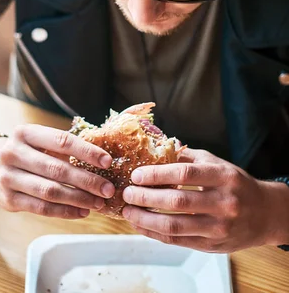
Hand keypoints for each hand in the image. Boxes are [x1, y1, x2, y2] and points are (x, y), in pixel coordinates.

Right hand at [0, 124, 114, 218]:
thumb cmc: (25, 151)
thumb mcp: (37, 140)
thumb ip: (62, 146)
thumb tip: (101, 159)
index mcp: (25, 133)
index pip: (61, 140)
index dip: (86, 151)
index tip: (107, 161)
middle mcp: (13, 153)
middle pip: (57, 169)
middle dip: (87, 180)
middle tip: (108, 188)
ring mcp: (8, 178)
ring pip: (50, 191)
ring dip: (78, 198)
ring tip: (98, 202)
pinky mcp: (8, 200)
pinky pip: (41, 208)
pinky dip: (65, 211)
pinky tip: (82, 211)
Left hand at [121, 148, 287, 251]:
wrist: (265, 213)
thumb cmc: (235, 183)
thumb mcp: (216, 163)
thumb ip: (187, 157)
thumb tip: (155, 147)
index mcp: (223, 176)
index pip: (184, 174)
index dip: (157, 174)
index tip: (136, 174)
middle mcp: (223, 202)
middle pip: (176, 201)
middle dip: (145, 197)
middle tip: (126, 193)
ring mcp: (218, 227)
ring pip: (174, 225)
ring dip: (146, 220)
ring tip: (128, 211)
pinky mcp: (212, 245)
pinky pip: (178, 241)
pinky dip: (155, 234)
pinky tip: (141, 225)